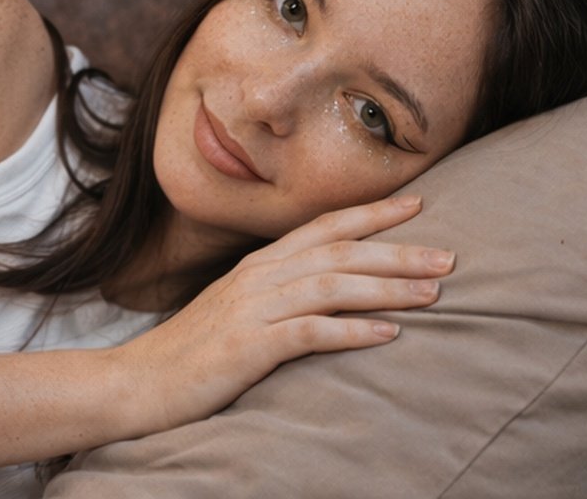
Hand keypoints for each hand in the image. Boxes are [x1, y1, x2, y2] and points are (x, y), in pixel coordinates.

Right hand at [113, 195, 453, 434]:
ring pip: (333, 286)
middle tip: (448, 255)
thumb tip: (327, 291)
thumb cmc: (193, 350)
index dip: (371, 214)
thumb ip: (278, 294)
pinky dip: (354, 330)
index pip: (323, 227)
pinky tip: (389, 334)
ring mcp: (252, 310)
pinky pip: (311, 332)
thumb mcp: (236, 310)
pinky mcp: (248, 346)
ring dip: (388, 287)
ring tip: (434, 292)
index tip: (418, 204)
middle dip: (397, 250)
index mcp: (257, 265)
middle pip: (338, 252)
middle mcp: (258, 278)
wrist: (138, 382)